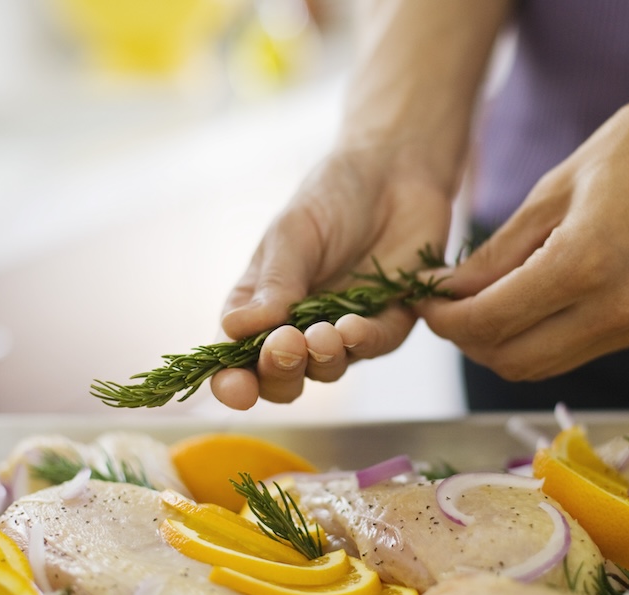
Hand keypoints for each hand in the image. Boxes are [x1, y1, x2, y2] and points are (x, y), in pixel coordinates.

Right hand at [210, 147, 454, 408]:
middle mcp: (298, 328)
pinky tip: (351, 327)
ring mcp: (343, 331)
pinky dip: (360, 343)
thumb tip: (236, 329)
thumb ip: (273, 283)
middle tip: (284, 346)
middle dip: (279, 373)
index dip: (233, 382)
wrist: (395, 171)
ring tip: (321, 333)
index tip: (235, 389)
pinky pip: (373, 346)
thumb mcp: (292, 233)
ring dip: (321, 360)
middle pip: (281, 379)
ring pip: (326, 371)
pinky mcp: (387, 324)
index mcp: (259, 308)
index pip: (236, 358)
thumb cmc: (332, 197)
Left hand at [416, 87, 628, 380]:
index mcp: (585, 266)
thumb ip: (499, 251)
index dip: (445, 319)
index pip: (490, 322)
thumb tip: (450, 290)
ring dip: (499, 346)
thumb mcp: (554, 189)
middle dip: (466, 339)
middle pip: (510, 360)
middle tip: (444, 304)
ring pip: (540, 366)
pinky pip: (572, 352)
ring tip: (477, 303)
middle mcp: (614, 311)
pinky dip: (536, 339)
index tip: (422, 297)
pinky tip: (522, 302)